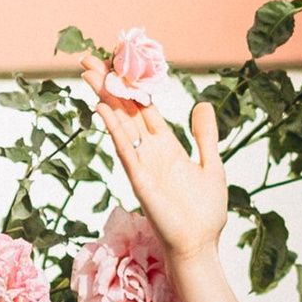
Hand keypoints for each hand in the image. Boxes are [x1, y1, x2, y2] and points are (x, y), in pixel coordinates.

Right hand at [88, 71, 229, 271]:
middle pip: (125, 109)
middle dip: (109, 84)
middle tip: (89, 58)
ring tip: (89, 72)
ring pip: (120, 123)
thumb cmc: (206, 211)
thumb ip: (205, 136)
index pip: (145, 108)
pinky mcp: (139, 179)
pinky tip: (103, 107)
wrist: (200, 243)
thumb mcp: (212, 165)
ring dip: (105, 97)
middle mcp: (150, 151)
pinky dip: (114, 128)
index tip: (119, 63)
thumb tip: (203, 104)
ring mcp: (142, 163)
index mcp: (167, 146)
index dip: (133, 85)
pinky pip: (124, 149)